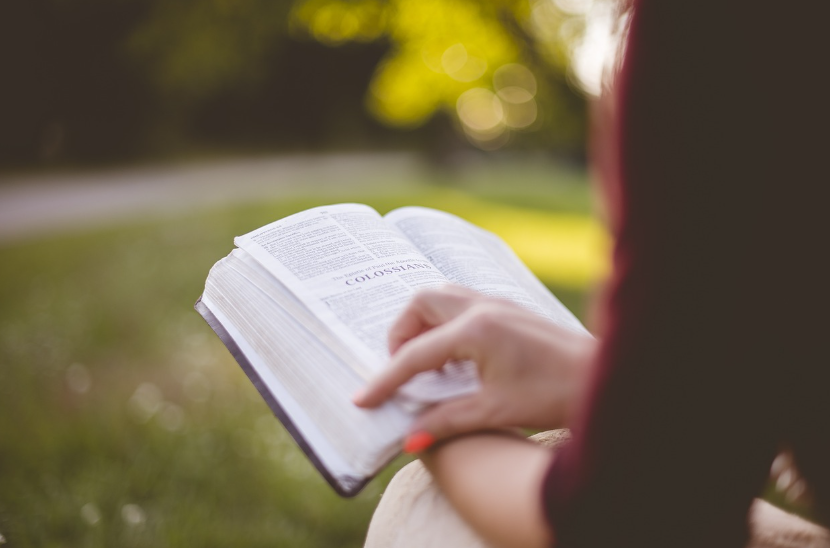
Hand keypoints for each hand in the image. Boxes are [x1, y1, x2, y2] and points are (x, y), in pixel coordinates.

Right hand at [353, 285, 595, 444]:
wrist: (604, 378)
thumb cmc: (556, 393)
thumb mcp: (495, 411)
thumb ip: (446, 421)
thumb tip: (409, 439)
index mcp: (475, 330)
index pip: (415, 353)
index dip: (385, 379)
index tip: (363, 399)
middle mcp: (483, 307)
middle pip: (421, 303)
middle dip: (401, 333)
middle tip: (401, 370)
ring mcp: (498, 303)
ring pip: (442, 297)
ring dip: (423, 324)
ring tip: (426, 362)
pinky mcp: (509, 309)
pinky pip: (462, 303)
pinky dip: (445, 323)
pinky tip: (456, 357)